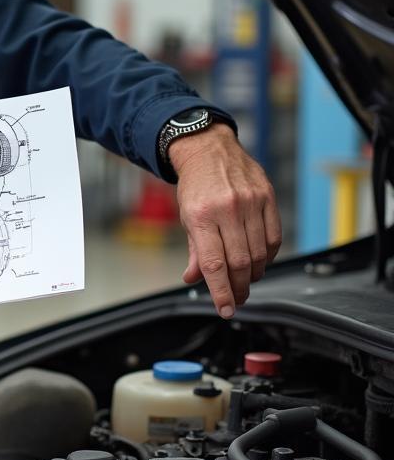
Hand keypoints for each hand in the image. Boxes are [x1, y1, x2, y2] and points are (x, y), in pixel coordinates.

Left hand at [171, 124, 281, 318]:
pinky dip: (268, 255)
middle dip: (239, 288)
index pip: (214, 263)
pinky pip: (274, 237)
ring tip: (246, 281)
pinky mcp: (267, 197)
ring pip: (259, 253)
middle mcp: (227, 209)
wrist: (208, 149)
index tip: (225, 310)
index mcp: (201, 216)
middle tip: (236, 299)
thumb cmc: (195, 186)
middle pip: (240, 262)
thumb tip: (194, 279)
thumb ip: (194, 250)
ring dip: (253, 274)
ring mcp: (250, 202)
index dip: (221, 291)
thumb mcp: (186, 216)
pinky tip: (259, 260)